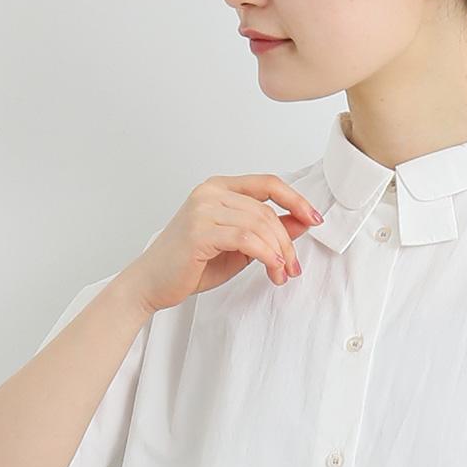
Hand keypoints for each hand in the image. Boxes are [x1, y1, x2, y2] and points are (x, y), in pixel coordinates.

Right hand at [132, 173, 323, 312]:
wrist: (152, 283)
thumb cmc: (191, 264)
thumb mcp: (239, 247)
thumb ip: (267, 232)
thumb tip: (302, 223)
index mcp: (219, 188)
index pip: (268, 183)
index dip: (296, 199)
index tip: (314, 219)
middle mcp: (210, 193)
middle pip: (267, 210)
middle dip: (288, 241)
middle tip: (294, 267)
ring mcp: (203, 209)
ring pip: (259, 225)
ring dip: (278, 253)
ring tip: (282, 273)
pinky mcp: (199, 232)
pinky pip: (246, 239)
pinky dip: (266, 255)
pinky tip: (272, 268)